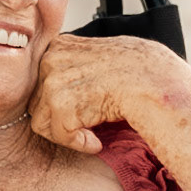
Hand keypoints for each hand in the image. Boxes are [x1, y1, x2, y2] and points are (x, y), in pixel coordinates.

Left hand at [29, 32, 190, 155]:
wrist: (153, 80)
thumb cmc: (135, 72)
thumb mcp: (97, 57)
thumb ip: (73, 67)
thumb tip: (54, 91)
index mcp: (58, 46)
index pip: (41, 84)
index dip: (60, 103)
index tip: (83, 110)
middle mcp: (51, 59)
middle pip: (37, 104)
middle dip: (60, 120)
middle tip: (87, 125)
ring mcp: (54, 80)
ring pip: (42, 123)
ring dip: (68, 134)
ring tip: (93, 133)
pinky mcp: (61, 104)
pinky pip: (58, 136)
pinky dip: (79, 144)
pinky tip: (97, 141)